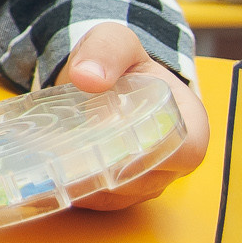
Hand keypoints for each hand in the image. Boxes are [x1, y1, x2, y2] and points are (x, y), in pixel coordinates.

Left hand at [55, 23, 208, 208]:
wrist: (100, 73)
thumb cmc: (119, 60)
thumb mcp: (115, 42)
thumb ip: (107, 51)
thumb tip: (88, 78)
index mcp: (189, 125)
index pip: (180, 153)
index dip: (146, 154)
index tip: (104, 148)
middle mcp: (174, 159)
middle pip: (145, 181)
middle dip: (106, 177)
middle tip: (63, 166)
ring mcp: (149, 177)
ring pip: (122, 196)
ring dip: (88, 190)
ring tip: (52, 175)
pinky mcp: (123, 187)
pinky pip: (104, 200)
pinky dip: (79, 194)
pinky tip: (52, 183)